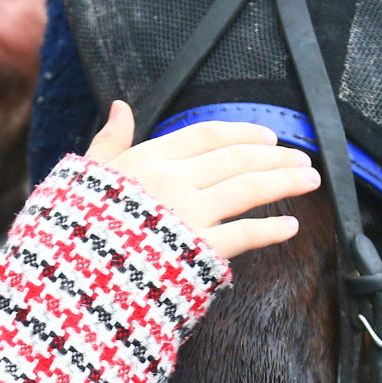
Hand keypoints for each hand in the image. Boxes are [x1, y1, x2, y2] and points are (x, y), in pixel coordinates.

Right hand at [83, 100, 319, 257]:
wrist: (72, 276)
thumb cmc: (76, 227)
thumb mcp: (87, 176)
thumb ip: (110, 142)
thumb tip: (119, 106)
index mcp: (148, 159)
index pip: (206, 135)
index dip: (242, 132)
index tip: (268, 136)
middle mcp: (173, 180)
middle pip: (237, 157)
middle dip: (275, 155)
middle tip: (302, 158)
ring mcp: (188, 214)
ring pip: (248, 188)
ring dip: (284, 181)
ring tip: (309, 179)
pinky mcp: (197, 249)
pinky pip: (244, 234)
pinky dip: (271, 229)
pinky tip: (290, 227)